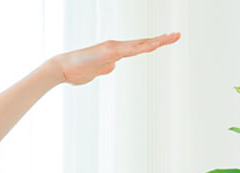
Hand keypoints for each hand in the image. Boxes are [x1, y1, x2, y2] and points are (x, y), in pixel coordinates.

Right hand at [51, 32, 180, 85]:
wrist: (62, 68)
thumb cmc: (77, 70)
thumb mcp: (96, 71)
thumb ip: (105, 67)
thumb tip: (113, 66)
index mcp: (115, 52)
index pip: (138, 47)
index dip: (153, 43)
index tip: (167, 40)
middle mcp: (116, 47)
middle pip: (143, 43)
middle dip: (161, 39)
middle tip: (177, 35)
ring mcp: (113, 48)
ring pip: (139, 45)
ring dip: (156, 41)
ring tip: (172, 37)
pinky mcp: (108, 52)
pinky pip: (129, 50)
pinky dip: (142, 47)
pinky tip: (154, 45)